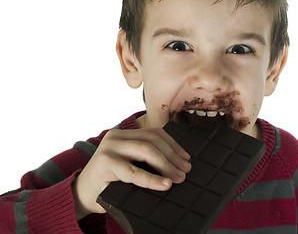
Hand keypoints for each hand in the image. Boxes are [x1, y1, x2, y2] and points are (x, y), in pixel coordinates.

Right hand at [72, 128, 190, 219]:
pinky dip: (151, 179)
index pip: (155, 133)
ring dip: (166, 165)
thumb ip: (145, 160)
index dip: (173, 145)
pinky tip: (164, 184)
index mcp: (124, 134)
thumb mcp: (130, 165)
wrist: (82, 194)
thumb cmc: (110, 181)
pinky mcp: (104, 163)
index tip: (186, 158)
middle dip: (172, 156)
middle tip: (185, 170)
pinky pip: (133, 172)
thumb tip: (177, 165)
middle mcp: (116, 136)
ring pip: (146, 150)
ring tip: (178, 177)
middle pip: (152, 140)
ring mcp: (109, 148)